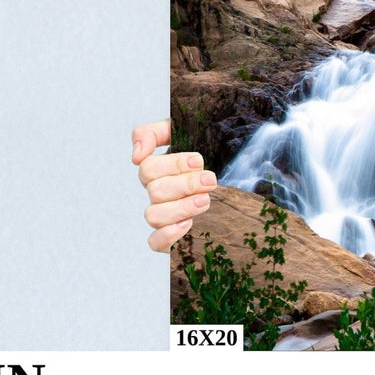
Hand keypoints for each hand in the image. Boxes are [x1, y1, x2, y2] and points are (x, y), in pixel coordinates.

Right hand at [132, 120, 216, 251]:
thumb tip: (136, 155)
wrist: (238, 176)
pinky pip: (155, 242)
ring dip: (181, 207)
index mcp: (159, 170)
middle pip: (155, 191)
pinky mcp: (172, 237)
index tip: (198, 161)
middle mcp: (158, 193)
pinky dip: (168, 235)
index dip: (173, 165)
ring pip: (153, 216)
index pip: (148, 168)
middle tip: (210, 181)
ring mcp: (164, 215)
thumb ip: (154, 133)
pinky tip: (188, 224)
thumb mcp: (184, 132)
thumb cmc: (210, 149)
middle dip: (185, 185)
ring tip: (206, 200)